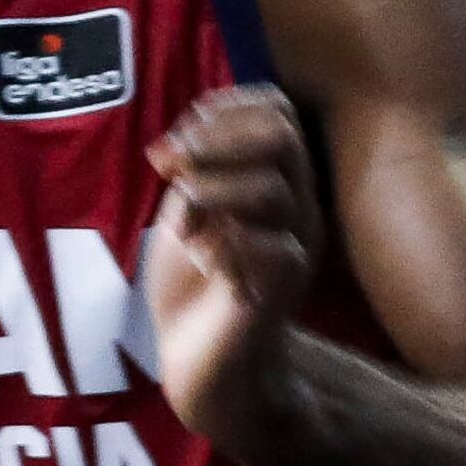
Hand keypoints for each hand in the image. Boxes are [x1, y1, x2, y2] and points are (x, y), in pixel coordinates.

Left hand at [145, 85, 320, 448]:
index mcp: (278, 181)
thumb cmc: (196, 280)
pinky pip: (270, 250)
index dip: (227, 105)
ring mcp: (295, 250)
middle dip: (215, 139)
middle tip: (168, 164)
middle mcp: (297, 209)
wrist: (204, 359)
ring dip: (211, 190)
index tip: (181, 129)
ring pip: (272, 190)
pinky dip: (222, 243)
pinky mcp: (281, 292)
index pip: (278, 111)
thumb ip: (192, 170)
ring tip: (182, 219)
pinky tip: (200, 256)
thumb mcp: (188, 209)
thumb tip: (176, 138)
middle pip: (282, 138)